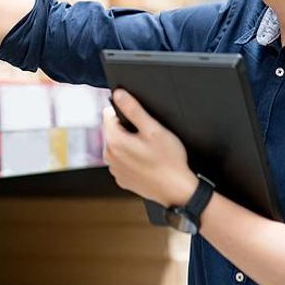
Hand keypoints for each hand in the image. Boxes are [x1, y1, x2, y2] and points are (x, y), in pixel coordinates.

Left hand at [102, 89, 198, 206]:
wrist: (176, 190)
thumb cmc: (168, 161)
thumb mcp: (153, 129)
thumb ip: (133, 109)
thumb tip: (119, 94)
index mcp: (114, 141)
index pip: (108, 115)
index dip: (125, 113)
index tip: (140, 121)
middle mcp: (110, 156)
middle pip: (113, 131)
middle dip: (127, 129)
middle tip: (148, 137)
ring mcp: (115, 169)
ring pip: (118, 146)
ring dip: (129, 144)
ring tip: (149, 150)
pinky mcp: (122, 178)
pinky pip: (123, 161)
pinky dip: (131, 159)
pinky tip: (147, 162)